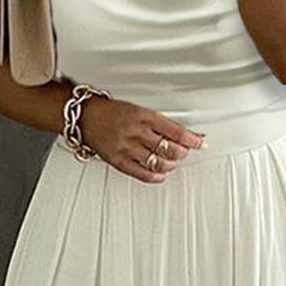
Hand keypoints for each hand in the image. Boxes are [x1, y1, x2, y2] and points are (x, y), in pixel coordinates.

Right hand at [78, 95, 205, 183]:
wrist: (86, 117)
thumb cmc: (112, 112)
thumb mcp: (139, 110)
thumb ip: (161, 123)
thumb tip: (185, 134)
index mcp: (143, 116)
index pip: (175, 130)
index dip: (191, 139)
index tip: (200, 142)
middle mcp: (135, 132)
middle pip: (168, 148)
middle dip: (182, 152)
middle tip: (184, 152)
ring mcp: (126, 147)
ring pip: (158, 162)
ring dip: (171, 164)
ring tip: (172, 162)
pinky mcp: (118, 161)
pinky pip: (142, 173)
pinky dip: (156, 176)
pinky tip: (160, 174)